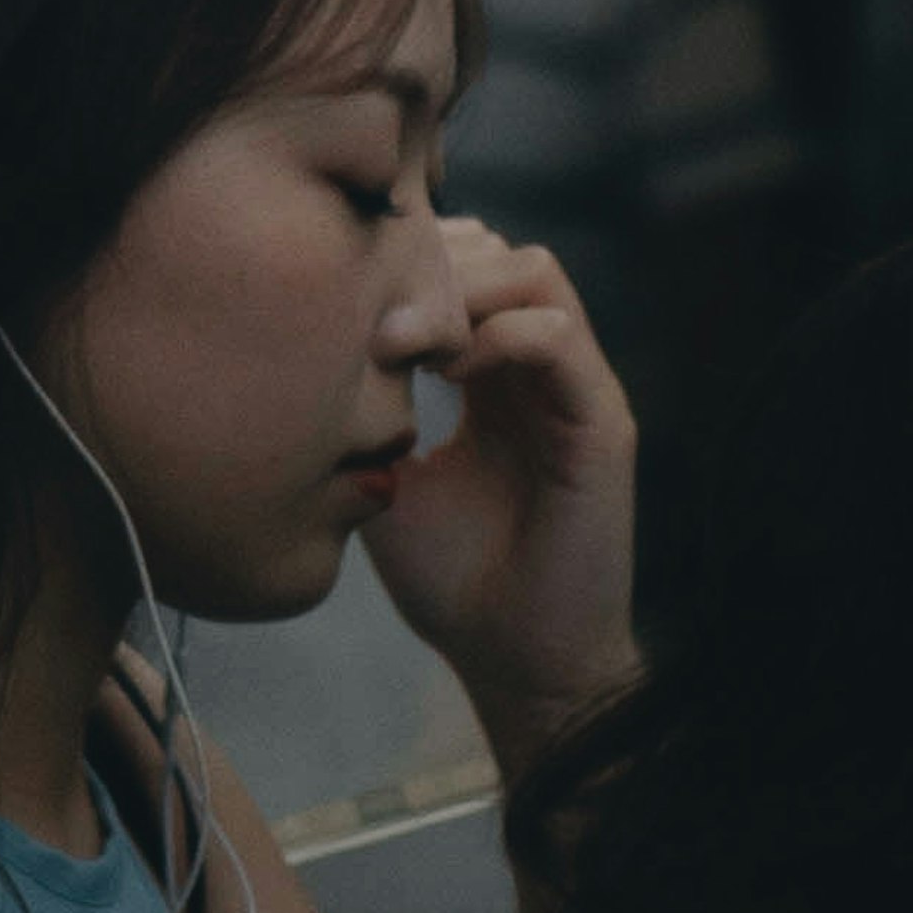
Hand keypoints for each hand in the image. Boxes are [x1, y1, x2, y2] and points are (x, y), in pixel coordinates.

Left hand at [363, 221, 640, 784]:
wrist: (516, 664)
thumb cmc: (453, 581)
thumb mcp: (385, 477)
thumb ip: (366, 408)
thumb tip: (310, 346)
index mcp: (494, 375)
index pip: (462, 266)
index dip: (405, 264)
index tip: (345, 303)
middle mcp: (540, 368)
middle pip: (496, 248)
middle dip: (429, 262)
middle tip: (372, 316)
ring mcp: (576, 388)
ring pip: (534, 270)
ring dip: (463, 289)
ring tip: (407, 342)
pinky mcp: (602, 421)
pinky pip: (559, 335)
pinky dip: (499, 334)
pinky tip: (448, 373)